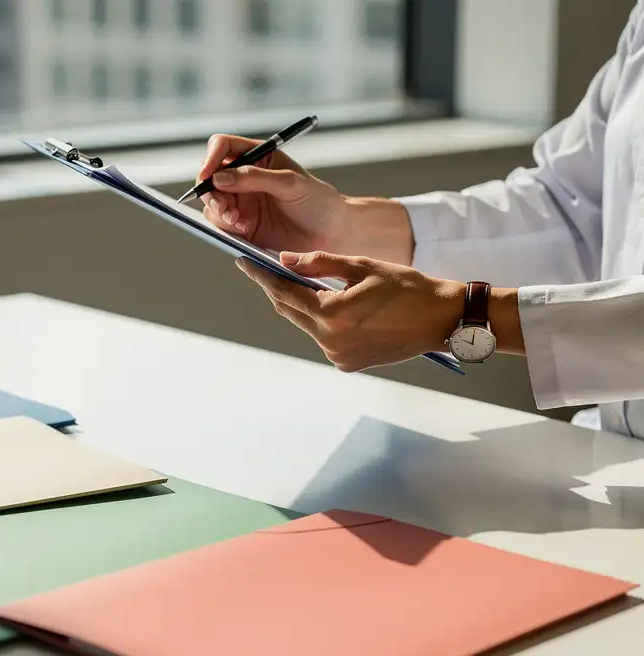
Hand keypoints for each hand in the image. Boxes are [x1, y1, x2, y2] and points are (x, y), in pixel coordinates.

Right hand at [197, 134, 416, 264]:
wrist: (331, 233)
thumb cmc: (318, 201)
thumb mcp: (289, 183)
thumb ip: (254, 177)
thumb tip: (220, 178)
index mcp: (258, 157)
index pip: (223, 147)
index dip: (211, 158)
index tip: (208, 175)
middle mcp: (245, 178)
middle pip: (211, 177)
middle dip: (211, 192)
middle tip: (224, 207)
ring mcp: (242, 202)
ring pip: (213, 203)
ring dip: (219, 211)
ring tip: (238, 222)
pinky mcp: (242, 225)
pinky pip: (221, 224)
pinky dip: (226, 227)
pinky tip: (243, 229)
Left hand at [236, 251, 465, 371]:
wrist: (442, 319)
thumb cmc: (408, 287)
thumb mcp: (362, 266)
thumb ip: (319, 263)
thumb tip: (285, 260)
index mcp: (332, 315)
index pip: (284, 293)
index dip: (262, 276)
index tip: (244, 262)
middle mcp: (331, 341)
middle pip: (290, 312)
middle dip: (277, 289)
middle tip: (263, 269)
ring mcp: (338, 356)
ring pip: (307, 325)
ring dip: (302, 306)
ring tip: (302, 284)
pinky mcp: (348, 364)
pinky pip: (325, 339)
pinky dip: (322, 322)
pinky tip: (330, 307)